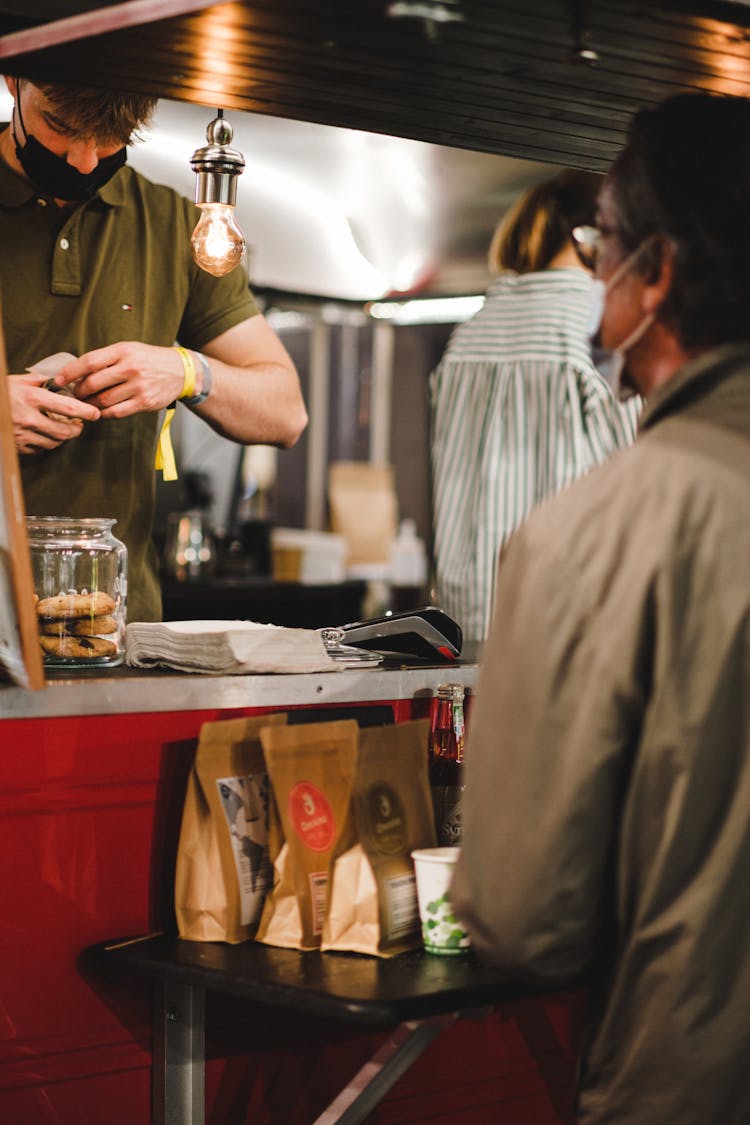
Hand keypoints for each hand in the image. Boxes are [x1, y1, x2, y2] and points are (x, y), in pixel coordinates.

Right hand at [9, 371, 100, 454]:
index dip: (85, 412)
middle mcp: (28, 418)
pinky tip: (43, 435)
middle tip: (78, 426)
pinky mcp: (17, 446)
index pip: (68, 408)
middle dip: (76, 430)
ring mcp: (22, 434)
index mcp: (31, 398)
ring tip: (62, 430)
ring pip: (54, 443)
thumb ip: (38, 381)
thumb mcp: (16, 381)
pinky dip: (45, 444)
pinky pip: (39, 449)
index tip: (95, 413)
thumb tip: (58, 377)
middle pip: (64, 432)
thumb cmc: (0, 393)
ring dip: (61, 438)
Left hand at [54, 341, 184, 419]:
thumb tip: (78, 371)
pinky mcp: (144, 402)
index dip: (70, 372)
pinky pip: (116, 412)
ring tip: (86, 404)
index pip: (89, 361)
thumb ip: (106, 359)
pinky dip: (104, 413)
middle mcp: (130, 367)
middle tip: (75, 394)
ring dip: (90, 405)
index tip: (59, 379)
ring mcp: (138, 386)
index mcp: (123, 351)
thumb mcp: (129, 349)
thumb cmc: (150, 360)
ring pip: (103, 400)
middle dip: (79, 392)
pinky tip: (101, 411)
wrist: (181, 371)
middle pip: (93, 383)